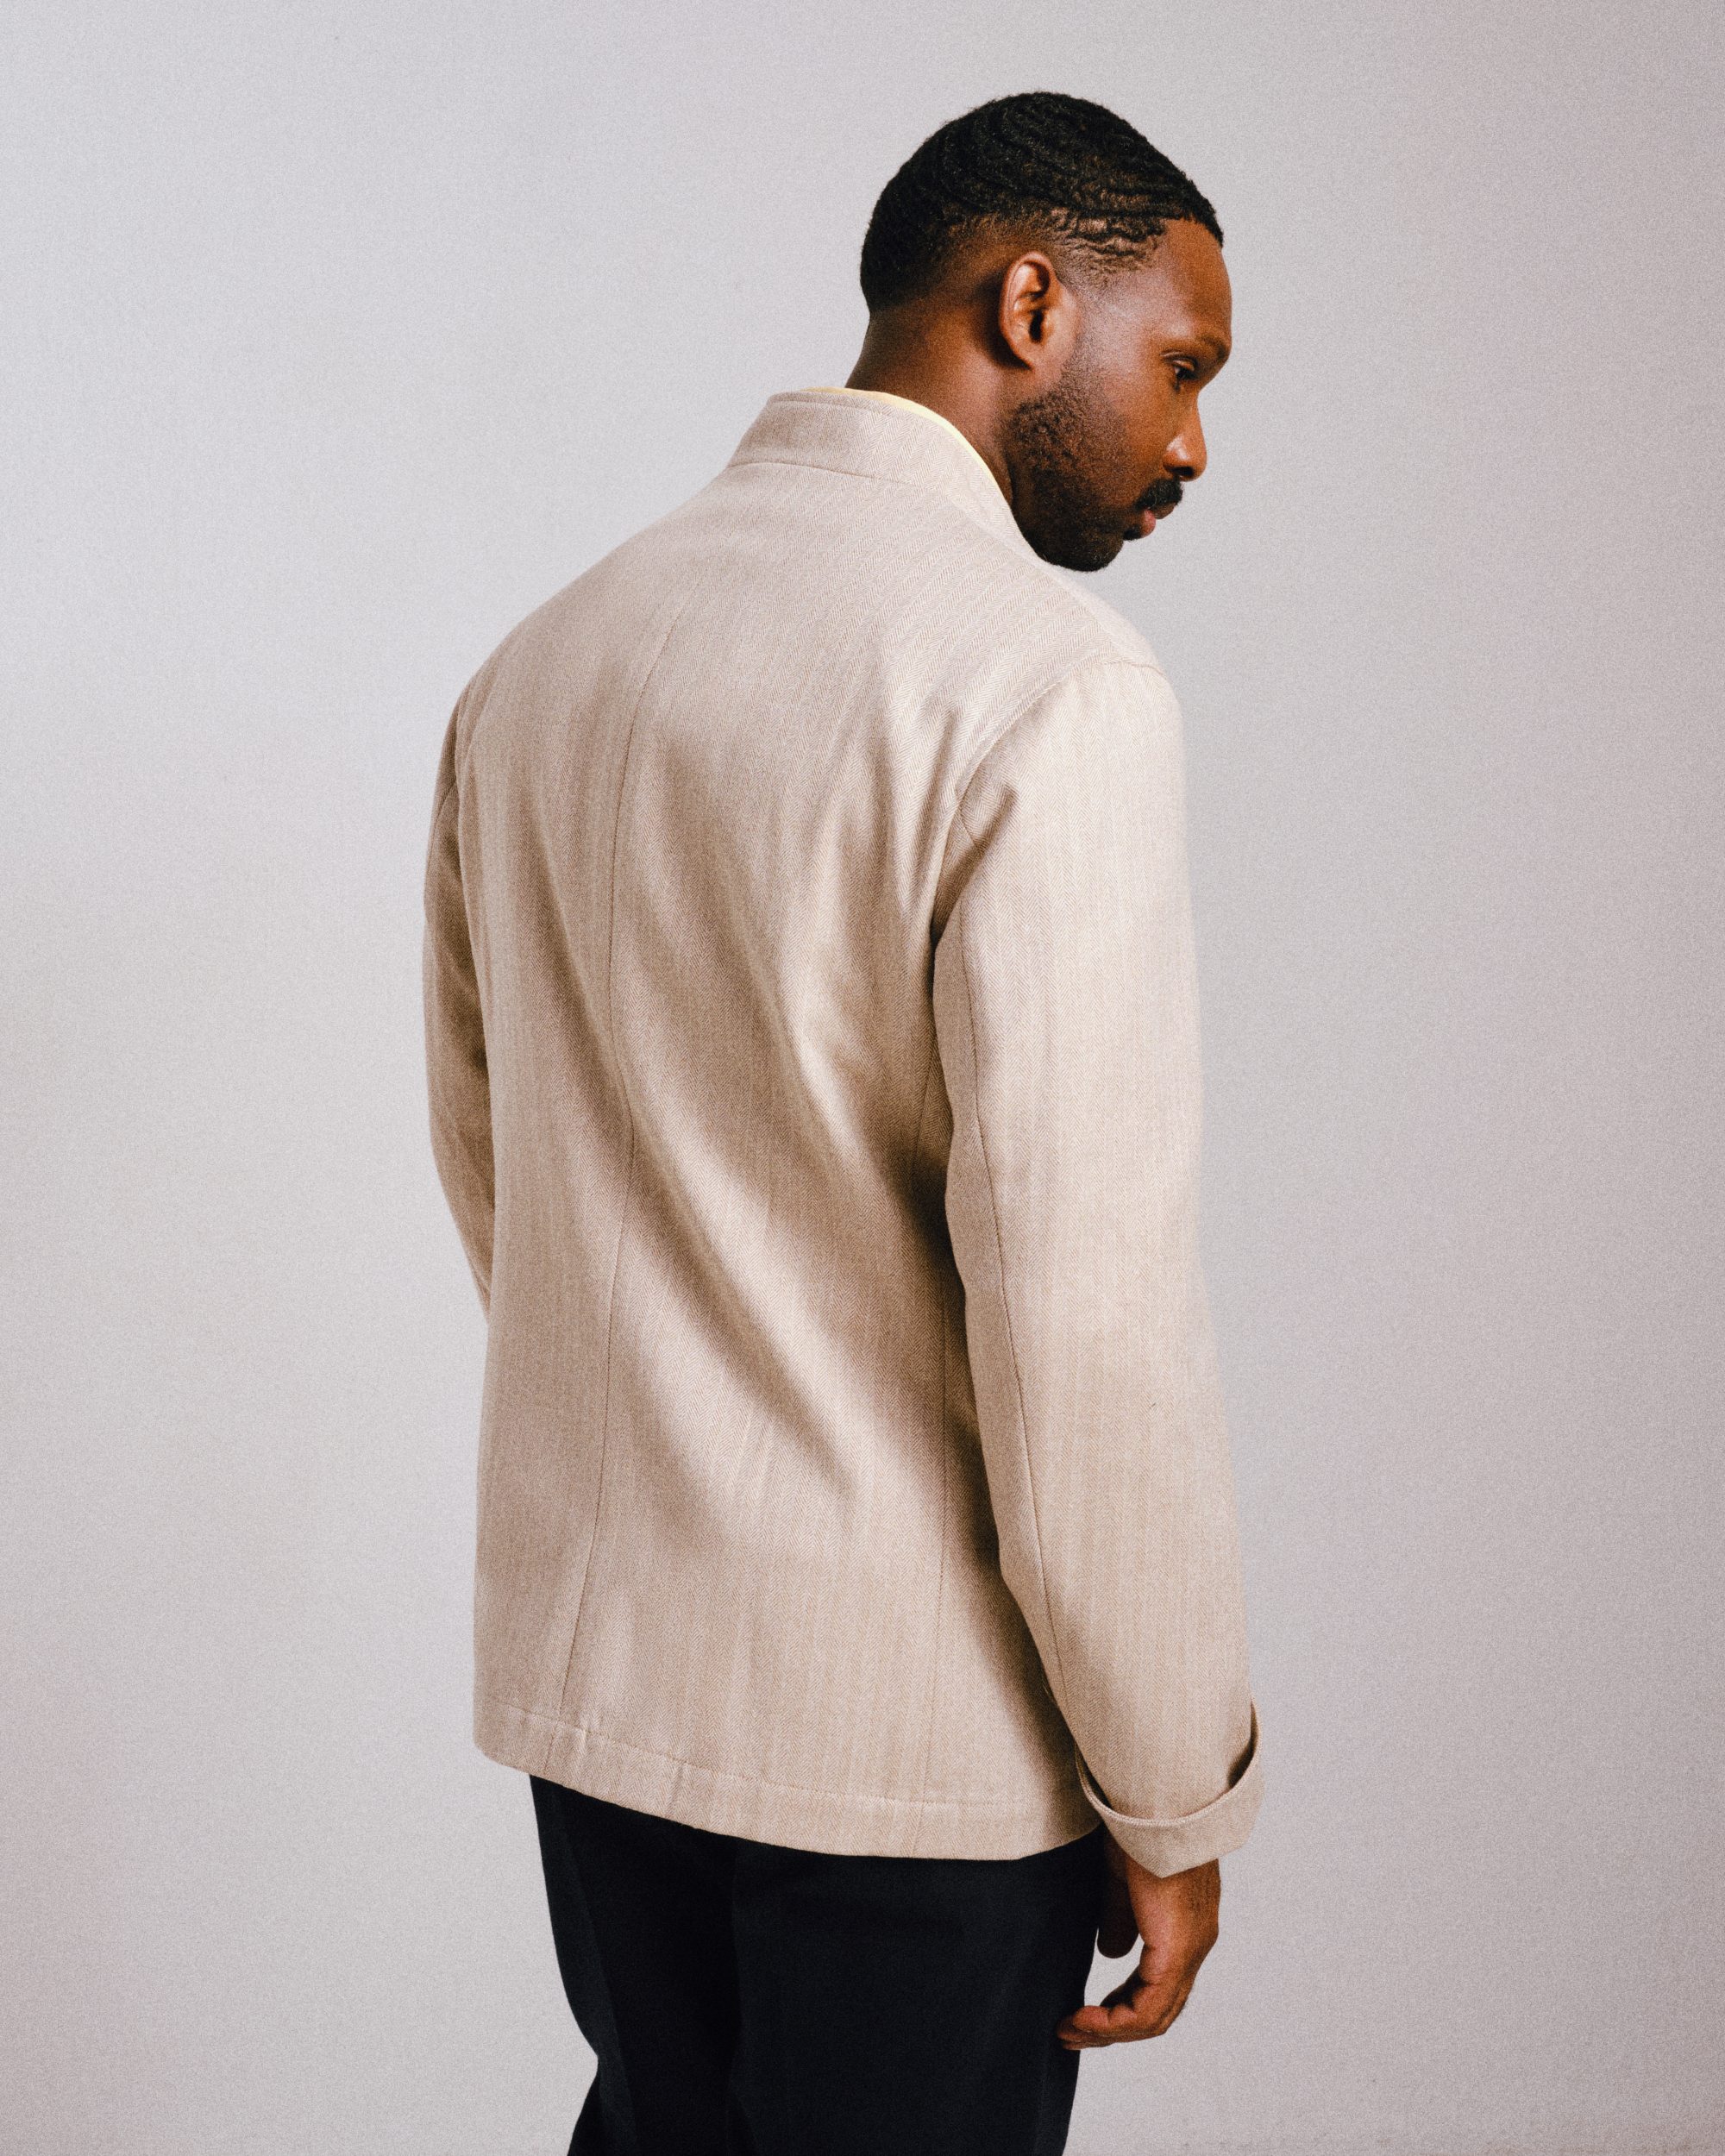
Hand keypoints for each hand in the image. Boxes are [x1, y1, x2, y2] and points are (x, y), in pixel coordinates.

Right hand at [1055, 1837, 1220, 2048]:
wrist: (1160, 1801)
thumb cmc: (1140, 1824)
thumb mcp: (1124, 1876)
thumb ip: (1120, 1916)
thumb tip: (1113, 1952)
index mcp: (1185, 1924)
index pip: (1159, 1984)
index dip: (1120, 2004)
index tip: (1084, 2011)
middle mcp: (1195, 1943)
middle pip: (1158, 2009)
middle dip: (1111, 2027)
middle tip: (1072, 2032)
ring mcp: (1190, 1950)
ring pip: (1154, 2016)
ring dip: (1109, 2030)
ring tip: (1070, 2030)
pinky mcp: (1176, 1952)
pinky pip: (1148, 2009)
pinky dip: (1115, 2022)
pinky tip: (1084, 2017)